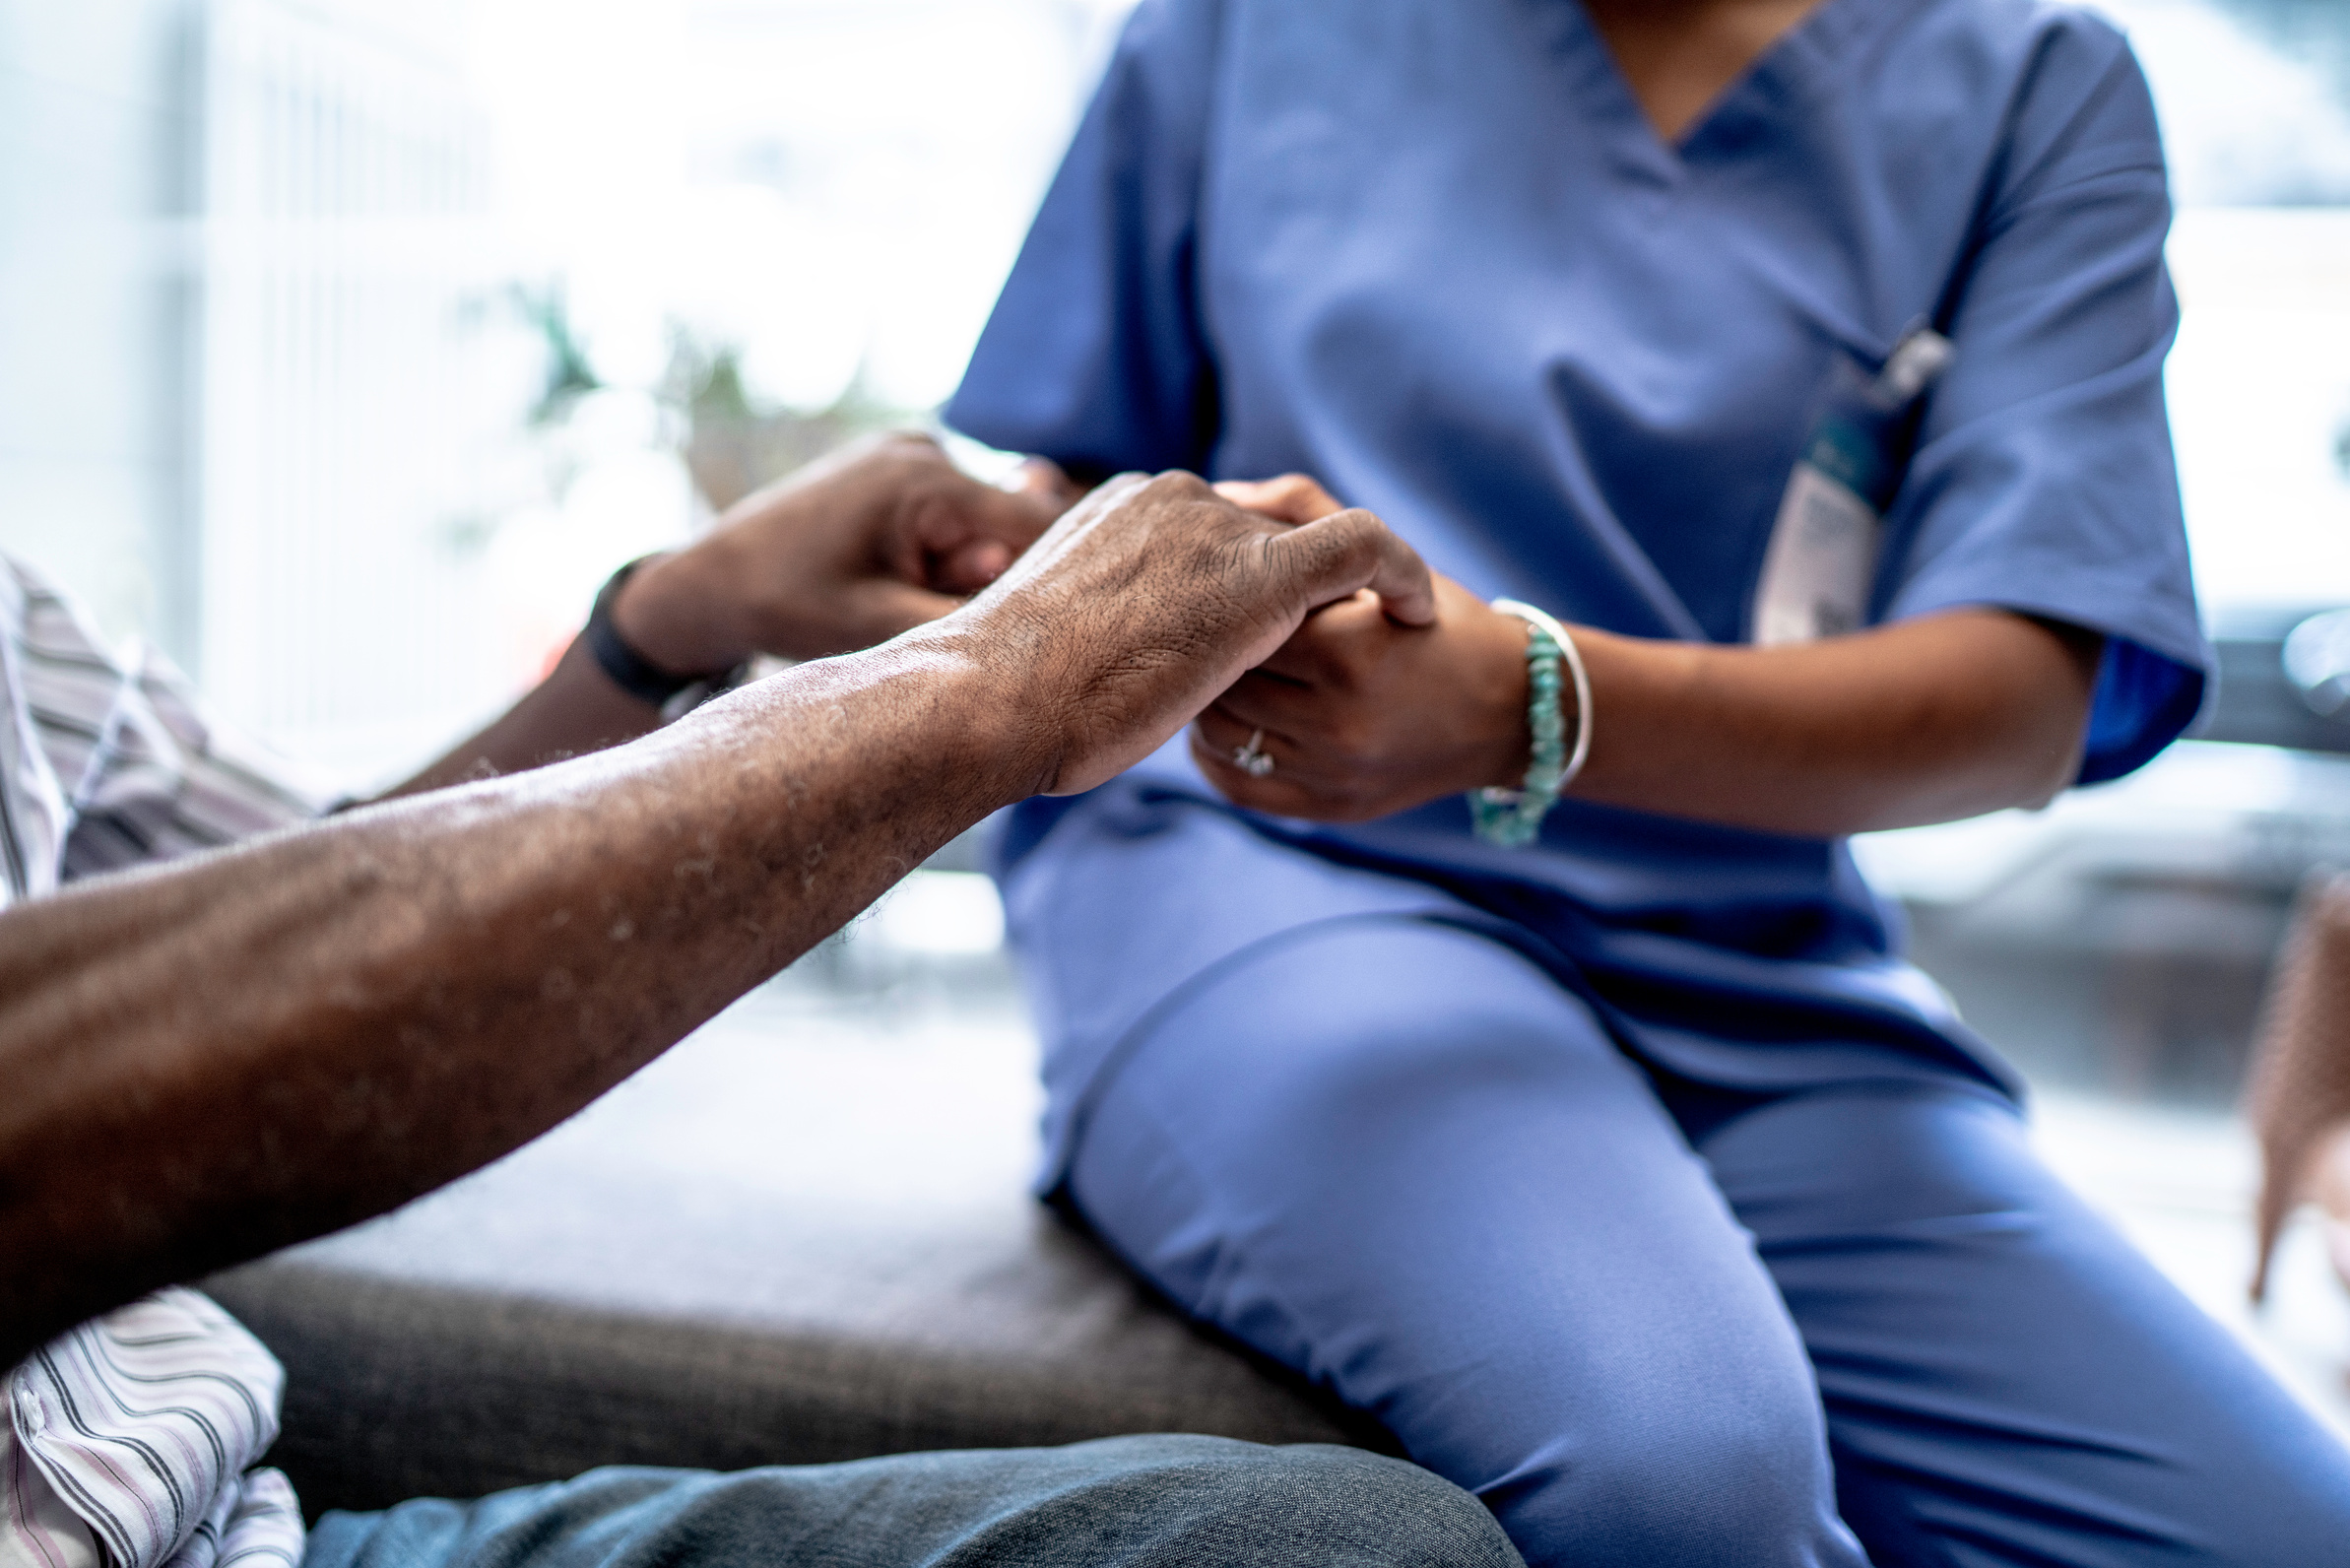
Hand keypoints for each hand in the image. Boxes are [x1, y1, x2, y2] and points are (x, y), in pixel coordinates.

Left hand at [613, 432, 1077, 669]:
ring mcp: (911, 450)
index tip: (1078, 624)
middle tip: (960, 619)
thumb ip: (968, 620)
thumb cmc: (787, 605)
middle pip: (1013, 523)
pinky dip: (949, 552)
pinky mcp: (899, 464)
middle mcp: (925, 450)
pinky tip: (907, 579)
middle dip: (1003, 577)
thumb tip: (1051, 635)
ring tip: (917, 598)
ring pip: (985, 520)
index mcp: (926, 481)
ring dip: (972, 568)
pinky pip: (955, 511)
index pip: (1038, 524)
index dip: (1063, 577)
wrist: (710, 580)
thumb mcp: (881, 628)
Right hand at [929, 471, 1436, 796]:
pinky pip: (1363, 547)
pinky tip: (1418, 614)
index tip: (1263, 630)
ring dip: (1347, 590)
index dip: (1244, 576)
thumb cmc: (1008, 695)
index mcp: (1126, 506)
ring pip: (1312, 542)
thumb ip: (1099, 623)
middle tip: (1341, 637)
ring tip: (1382, 634)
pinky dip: (1399, 572)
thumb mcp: (1055, 638)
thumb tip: (1097, 658)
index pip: (1211, 529)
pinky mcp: (1260, 574)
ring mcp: (1217, 530)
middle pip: (1265, 529)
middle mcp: (1175, 499)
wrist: (994, 699)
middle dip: (1298, 581)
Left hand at [1191, 473, 1541, 822]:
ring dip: (1208, 700)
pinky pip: (1235, 783)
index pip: (1242, 618)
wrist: (1510, 710)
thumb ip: (1305, 515)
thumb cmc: (1440, 623)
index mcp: (1352, 649)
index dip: (1224, 598)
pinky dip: (1215, 752)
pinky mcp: (1328, 807)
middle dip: (1209, 649)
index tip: (1220, 586)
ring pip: (1218, 734)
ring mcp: (1333, 772)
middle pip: (1223, 679)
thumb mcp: (1388, 559)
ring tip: (1217, 672)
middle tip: (1205, 628)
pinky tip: (1231, 722)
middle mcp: (1340, 719)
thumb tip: (1222, 493)